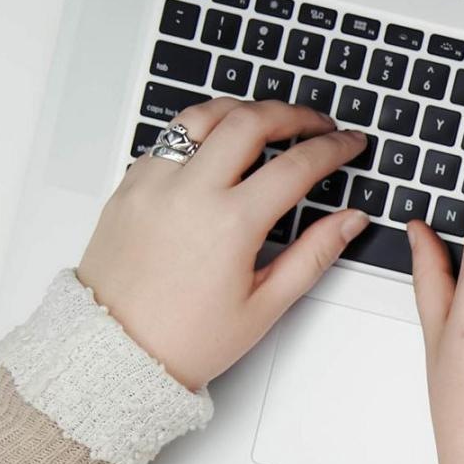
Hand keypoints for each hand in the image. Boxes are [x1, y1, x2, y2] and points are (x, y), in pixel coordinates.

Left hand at [77, 99, 369, 389]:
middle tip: (317, 123)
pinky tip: (218, 147)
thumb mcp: (265, 305)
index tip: (348, 144)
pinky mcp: (129, 186)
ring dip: (243, 110)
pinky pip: (169, 139)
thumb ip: (314, 254)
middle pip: (251, 121)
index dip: (333, 148)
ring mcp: (153, 184)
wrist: (113, 353)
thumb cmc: (184, 339)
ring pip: (204, 116)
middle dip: (294, 114)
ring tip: (267, 120)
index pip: (297, 165)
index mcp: (230, 224)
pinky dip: (201, 132)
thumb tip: (349, 221)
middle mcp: (189, 193)